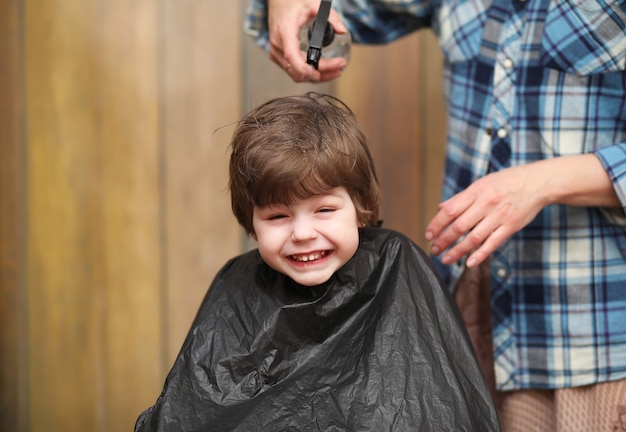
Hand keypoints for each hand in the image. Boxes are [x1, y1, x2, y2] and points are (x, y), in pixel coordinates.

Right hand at [267, 0, 347, 82]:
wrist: (277, 1)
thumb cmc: (292, 1)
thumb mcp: (314, 3)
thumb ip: (330, 16)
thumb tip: (342, 30)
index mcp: (285, 31)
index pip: (292, 57)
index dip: (307, 69)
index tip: (326, 70)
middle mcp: (278, 45)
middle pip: (298, 71)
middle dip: (320, 74)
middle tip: (339, 68)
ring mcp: (276, 52)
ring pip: (296, 75)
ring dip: (316, 76)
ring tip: (334, 71)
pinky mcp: (277, 56)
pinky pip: (293, 71)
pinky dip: (308, 73)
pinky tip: (321, 70)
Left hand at [425, 165, 546, 267]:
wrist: (538, 182)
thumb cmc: (507, 181)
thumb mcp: (482, 183)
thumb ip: (461, 197)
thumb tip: (441, 207)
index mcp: (476, 191)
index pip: (450, 210)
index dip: (436, 224)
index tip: (428, 235)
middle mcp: (486, 204)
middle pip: (459, 226)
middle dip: (443, 240)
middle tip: (434, 250)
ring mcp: (499, 216)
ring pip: (474, 238)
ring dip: (457, 251)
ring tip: (446, 259)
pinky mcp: (511, 226)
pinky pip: (493, 243)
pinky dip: (480, 254)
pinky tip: (469, 263)